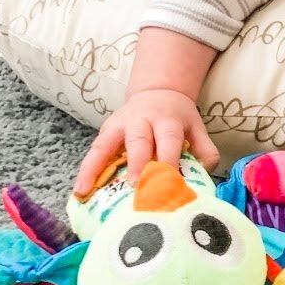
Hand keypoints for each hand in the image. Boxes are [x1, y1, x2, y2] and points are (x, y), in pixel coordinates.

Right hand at [74, 88, 219, 193]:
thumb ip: (205, 150)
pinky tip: (79, 190)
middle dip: (136, 163)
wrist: (157, 93)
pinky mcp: (105, 132)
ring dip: (96, 167)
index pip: (169, 140)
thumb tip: (205, 172)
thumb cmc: (178, 119)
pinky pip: (94, 151)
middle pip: (138, 141)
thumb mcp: (197, 127)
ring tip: (86, 190)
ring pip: (106, 144)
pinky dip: (85, 170)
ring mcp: (119, 125)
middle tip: (134, 186)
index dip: (168, 159)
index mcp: (168, 120)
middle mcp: (142, 120)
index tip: (168, 182)